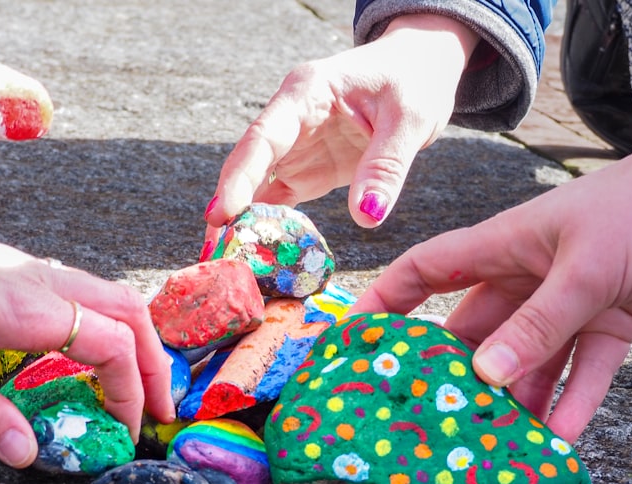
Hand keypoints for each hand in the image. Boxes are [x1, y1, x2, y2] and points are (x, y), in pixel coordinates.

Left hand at [0, 178, 174, 467]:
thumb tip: (28, 454)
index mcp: (22, 307)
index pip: (111, 344)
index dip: (131, 391)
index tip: (126, 430)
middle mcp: (37, 280)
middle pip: (129, 310)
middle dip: (154, 360)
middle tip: (159, 408)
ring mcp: (25, 267)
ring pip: (109, 294)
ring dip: (133, 338)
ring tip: (134, 383)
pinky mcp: (9, 265)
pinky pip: (81, 290)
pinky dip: (106, 322)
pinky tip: (88, 351)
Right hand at [204, 13, 478, 243]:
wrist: (418, 69)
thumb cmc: (412, 82)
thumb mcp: (410, 120)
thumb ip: (386, 166)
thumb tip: (367, 217)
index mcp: (306, 92)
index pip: (263, 138)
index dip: (239, 178)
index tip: (220, 214)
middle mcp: (290, 119)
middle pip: (249, 166)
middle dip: (228, 209)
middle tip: (213, 254)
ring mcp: (295, 146)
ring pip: (258, 188)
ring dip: (244, 224)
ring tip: (228, 265)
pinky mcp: (306, 169)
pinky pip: (280, 200)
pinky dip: (269, 228)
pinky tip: (259, 257)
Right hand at [350, 134, 631, 441]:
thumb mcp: (583, 268)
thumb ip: (537, 324)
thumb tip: (485, 374)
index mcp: (504, 245)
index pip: (428, 270)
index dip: (389, 298)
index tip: (358, 336)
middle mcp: (526, 276)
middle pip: (475, 329)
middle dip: (455, 369)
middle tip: (435, 412)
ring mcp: (566, 301)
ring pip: (528, 357)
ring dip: (516, 395)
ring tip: (498, 439)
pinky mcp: (607, 320)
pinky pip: (582, 368)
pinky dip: (573, 398)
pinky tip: (561, 434)